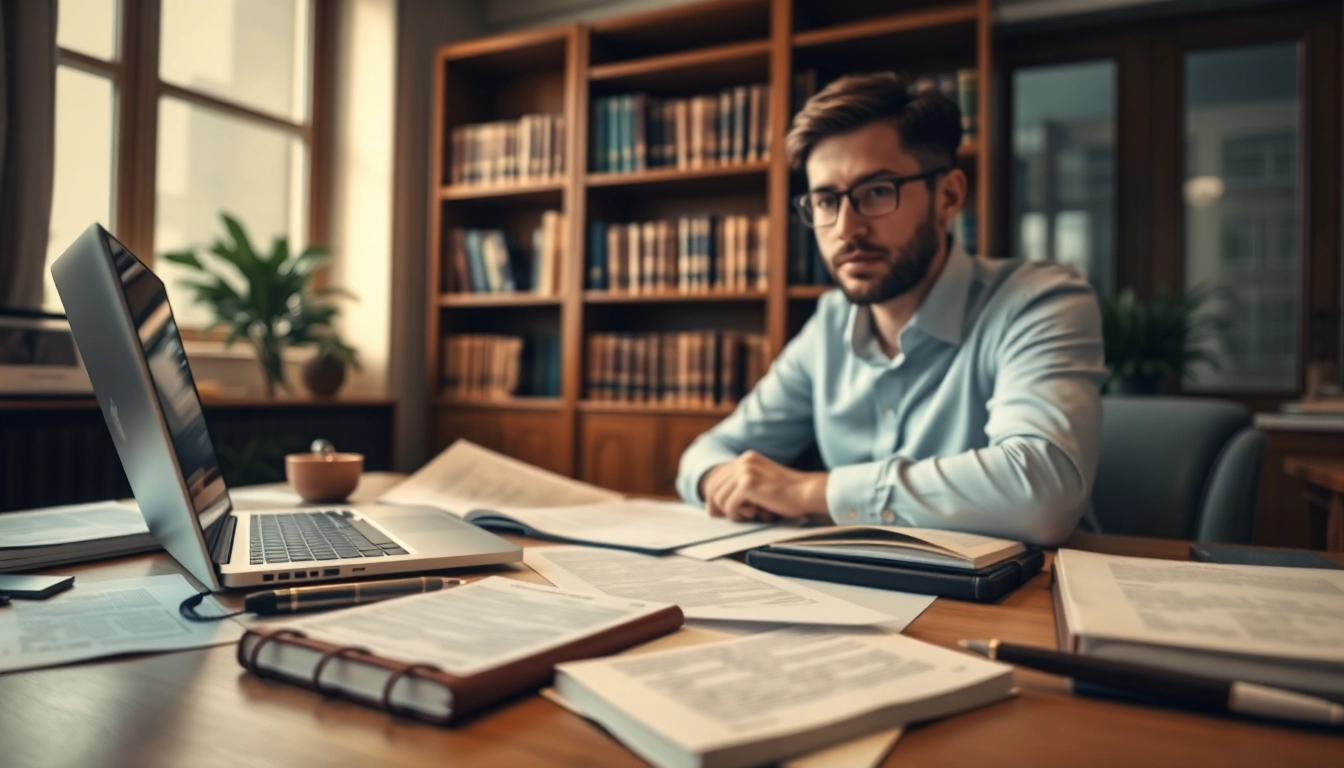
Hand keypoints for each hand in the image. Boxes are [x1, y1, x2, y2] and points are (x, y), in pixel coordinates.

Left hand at [699, 451, 828, 521]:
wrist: (807, 493)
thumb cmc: (788, 495)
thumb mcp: (761, 485)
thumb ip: (740, 489)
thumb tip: (713, 508)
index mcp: (747, 459)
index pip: (716, 478)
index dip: (712, 497)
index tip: (715, 512)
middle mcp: (743, 461)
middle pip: (713, 487)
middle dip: (719, 506)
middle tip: (735, 516)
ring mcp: (745, 470)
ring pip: (719, 498)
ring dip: (732, 511)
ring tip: (752, 513)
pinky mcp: (747, 483)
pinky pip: (729, 506)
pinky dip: (738, 514)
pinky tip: (754, 512)